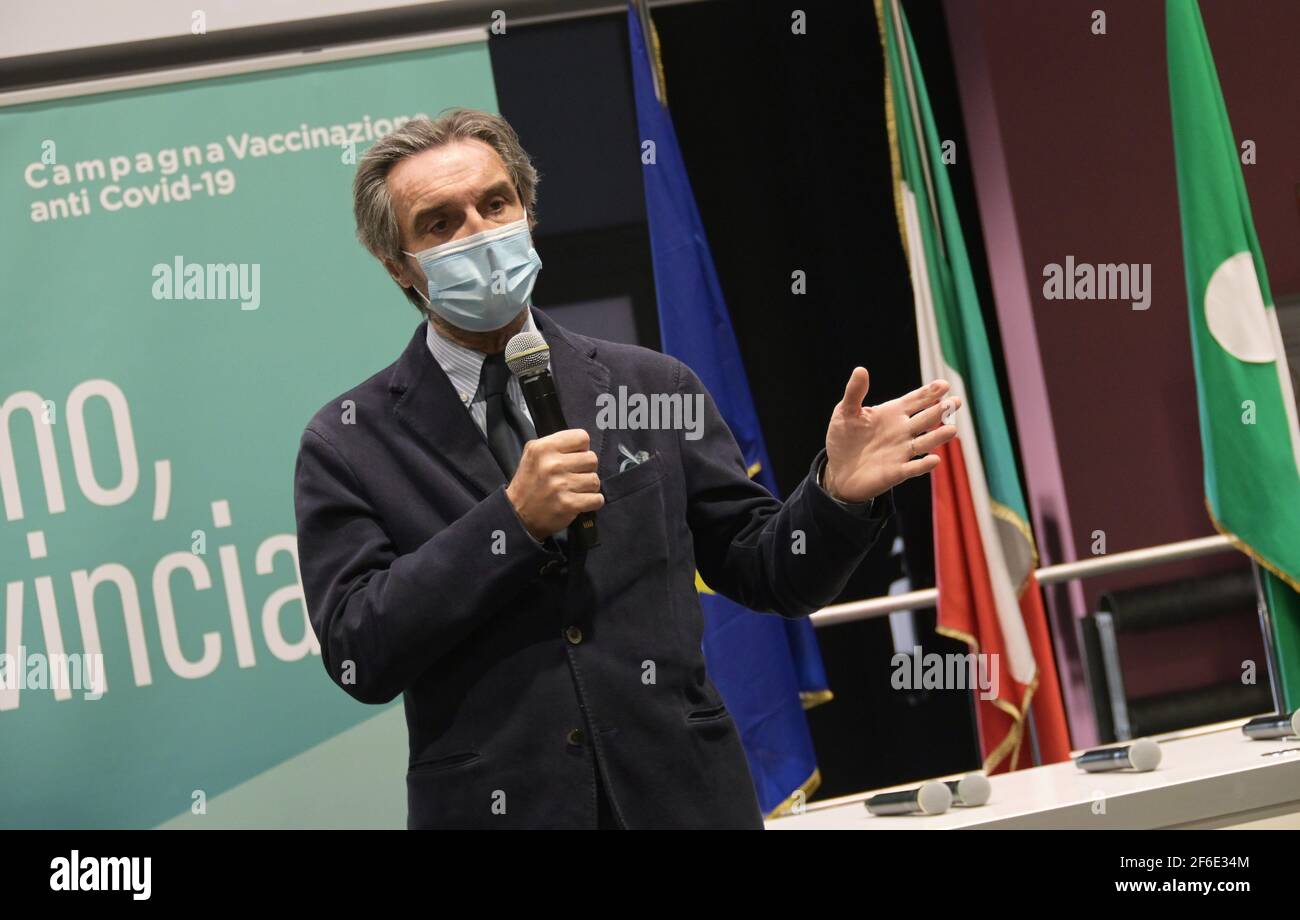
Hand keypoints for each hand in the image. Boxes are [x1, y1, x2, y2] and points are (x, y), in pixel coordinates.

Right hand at [505, 429, 603, 540]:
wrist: (517, 514)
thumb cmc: (529, 482)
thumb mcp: (533, 453)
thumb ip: (556, 444)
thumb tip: (583, 444)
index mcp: (543, 448)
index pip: (582, 437)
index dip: (581, 448)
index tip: (574, 457)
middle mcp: (552, 464)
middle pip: (592, 459)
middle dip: (586, 468)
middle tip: (573, 476)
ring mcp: (561, 485)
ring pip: (595, 480)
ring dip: (588, 486)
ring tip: (575, 489)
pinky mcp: (568, 504)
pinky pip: (597, 499)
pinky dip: (592, 501)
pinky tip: (580, 500)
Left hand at [823, 368, 960, 502]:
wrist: (838, 470)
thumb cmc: (844, 438)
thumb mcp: (845, 412)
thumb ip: (854, 393)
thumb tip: (861, 370)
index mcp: (893, 413)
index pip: (916, 400)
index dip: (930, 393)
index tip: (944, 385)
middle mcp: (902, 431)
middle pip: (927, 419)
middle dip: (941, 410)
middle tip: (955, 402)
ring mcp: (902, 452)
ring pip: (925, 443)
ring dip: (938, 437)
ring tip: (952, 430)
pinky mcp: (896, 472)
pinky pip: (913, 468)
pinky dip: (923, 465)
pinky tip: (934, 460)